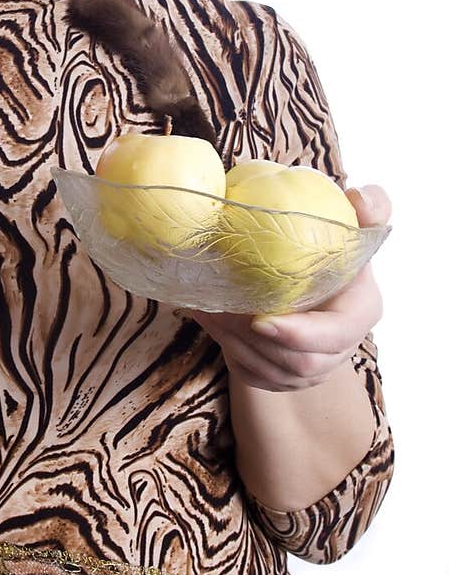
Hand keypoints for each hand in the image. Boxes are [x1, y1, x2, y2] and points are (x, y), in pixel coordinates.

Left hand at [178, 185, 390, 391]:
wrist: (309, 272)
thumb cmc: (330, 241)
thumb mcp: (352, 220)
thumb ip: (369, 206)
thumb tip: (359, 198)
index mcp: (362, 311)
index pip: (337, 335)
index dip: (300, 335)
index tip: (259, 320)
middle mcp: (342, 347)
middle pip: (300, 363)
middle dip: (253, 340)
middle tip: (216, 309)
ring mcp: (315, 367)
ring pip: (272, 372)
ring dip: (234, 343)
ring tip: (204, 309)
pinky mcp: (286, 376)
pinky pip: (255, 376)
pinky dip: (228, 351)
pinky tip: (208, 320)